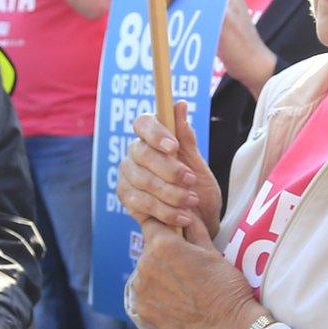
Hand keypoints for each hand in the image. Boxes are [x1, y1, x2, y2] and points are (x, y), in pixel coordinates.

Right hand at [117, 100, 220, 239]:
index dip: (156, 133)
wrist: (201, 223)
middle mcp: (136, 153)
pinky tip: (183, 216)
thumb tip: (180, 104)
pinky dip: (165, 211)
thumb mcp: (198, 165)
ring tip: (191, 201)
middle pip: (141, 153)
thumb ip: (186, 138)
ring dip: (170, 193)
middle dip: (169, 169)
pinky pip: (139, 202)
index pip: (143, 123)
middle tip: (191, 181)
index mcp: (152, 138)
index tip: (174, 147)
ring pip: (142, 179)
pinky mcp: (126, 198)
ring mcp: (128, 176)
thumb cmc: (198, 190)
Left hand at [128, 217, 258, 328]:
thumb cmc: (225, 286)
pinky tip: (177, 301)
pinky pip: (145, 293)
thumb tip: (187, 213)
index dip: (164, 227)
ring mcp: (141, 288)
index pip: (152, 223)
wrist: (227, 327)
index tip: (176, 236)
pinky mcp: (142, 308)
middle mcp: (145, 264)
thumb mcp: (212, 251)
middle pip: (149, 249)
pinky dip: (157, 294)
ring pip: (146, 271)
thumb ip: (193, 228)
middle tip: (186, 266)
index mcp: (163, 244)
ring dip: (158, 274)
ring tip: (183, 286)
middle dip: (163, 252)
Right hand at [166, 0, 271, 92]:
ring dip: (175, 5)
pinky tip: (174, 25)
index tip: (156, 1)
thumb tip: (174, 2)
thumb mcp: (220, 27)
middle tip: (156, 12)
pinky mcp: (218, 10)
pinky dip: (183, 12)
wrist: (254, 65)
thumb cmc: (241, 50)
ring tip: (162, 18)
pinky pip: (194, 5)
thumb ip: (202, 10)